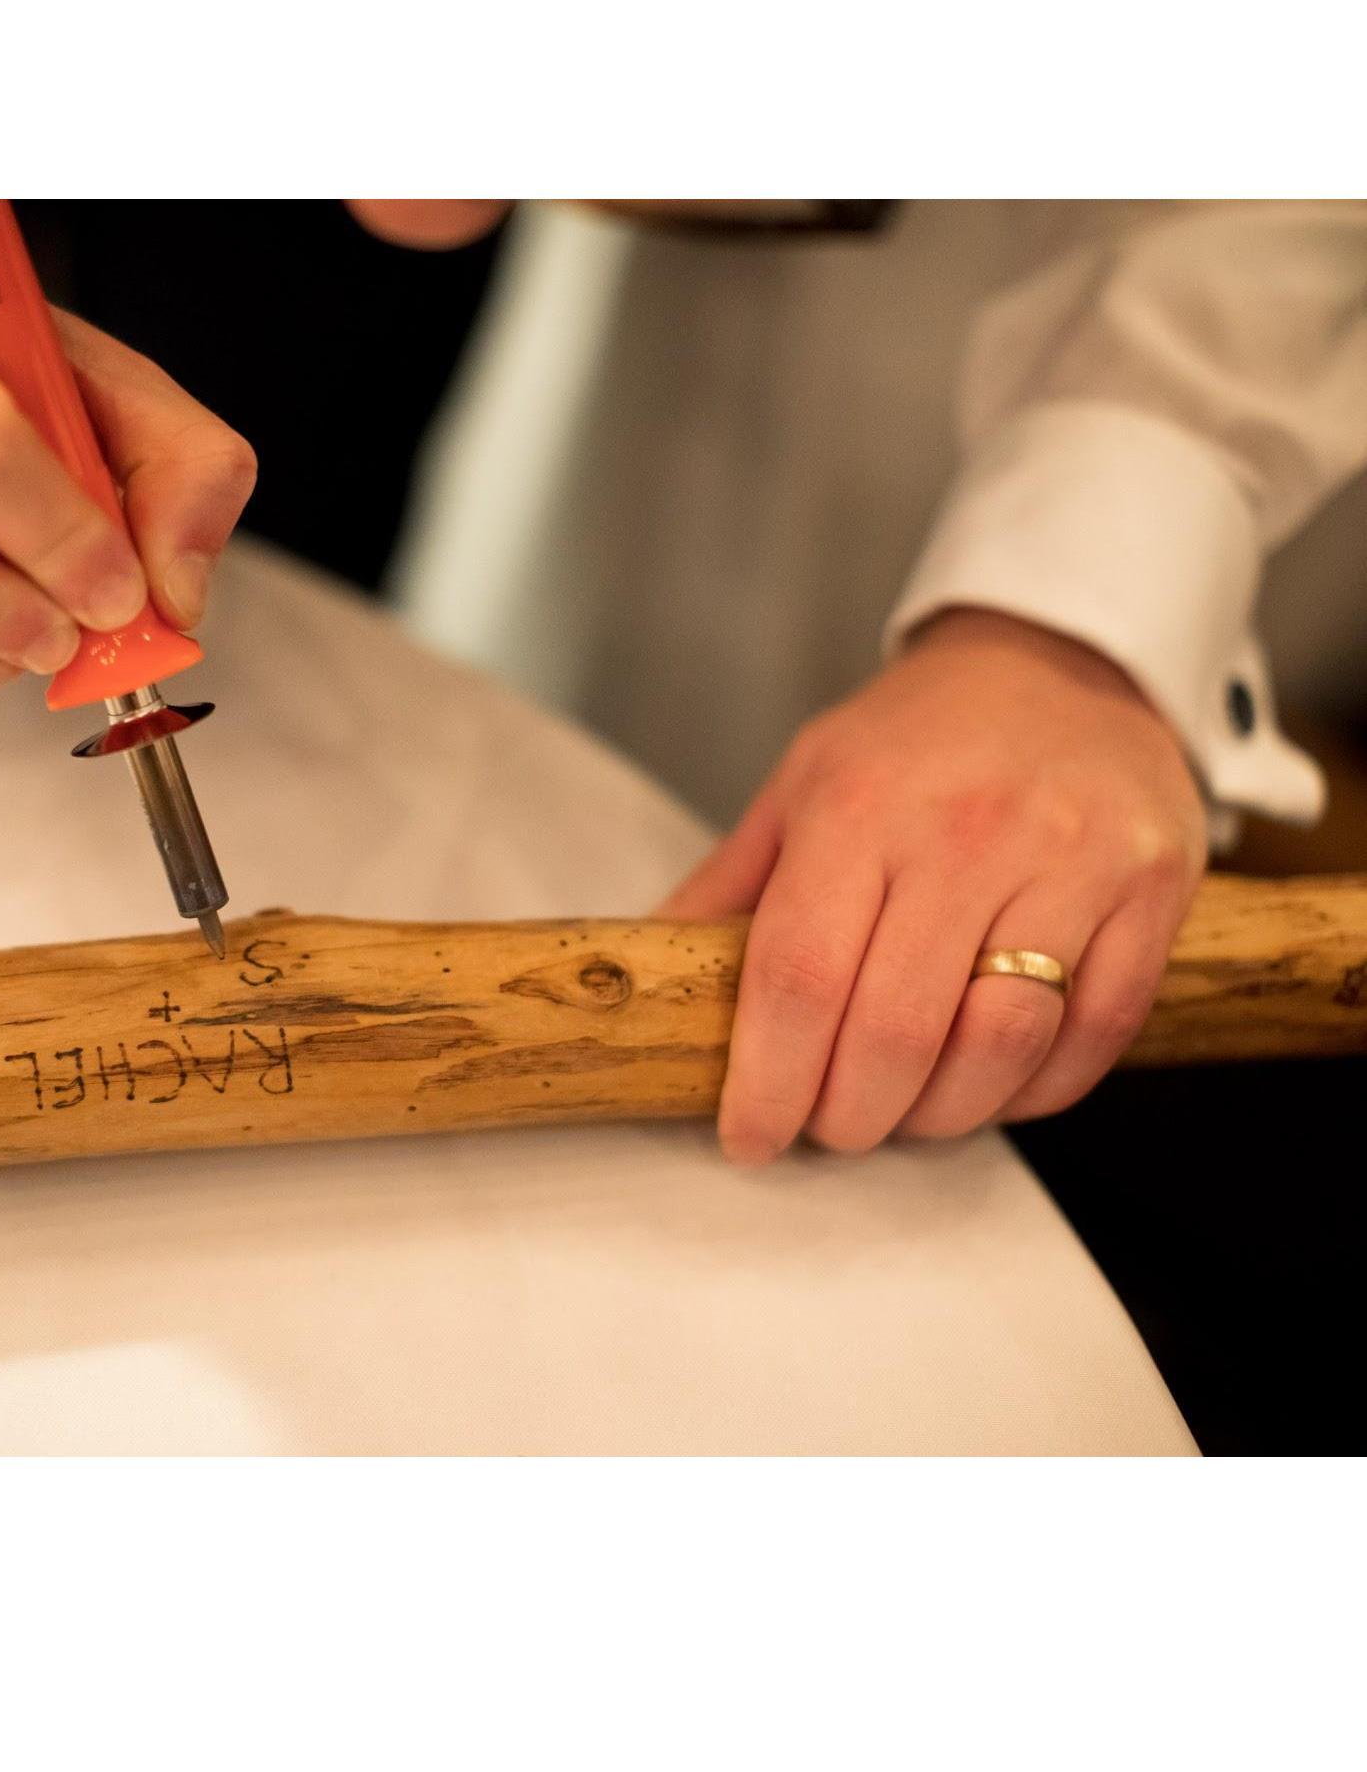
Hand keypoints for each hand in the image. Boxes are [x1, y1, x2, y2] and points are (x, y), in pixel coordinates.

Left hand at [660, 609, 1209, 1162]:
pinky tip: (992, 1082)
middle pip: (894, 1031)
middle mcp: (965, 833)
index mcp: (859, 807)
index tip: (750, 1137)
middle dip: (849, 1116)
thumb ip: (729, 886)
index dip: (767, 1081)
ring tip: (907, 1109)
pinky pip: (1091, 1036)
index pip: (800, 975)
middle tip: (829, 1128)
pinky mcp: (1150, 891)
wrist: (1062, 661)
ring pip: (999, 1047)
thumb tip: (649, 972)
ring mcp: (1070, 861)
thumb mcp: (802, 784)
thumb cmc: (917, 738)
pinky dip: (1032, 1091)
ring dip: (941, 1115)